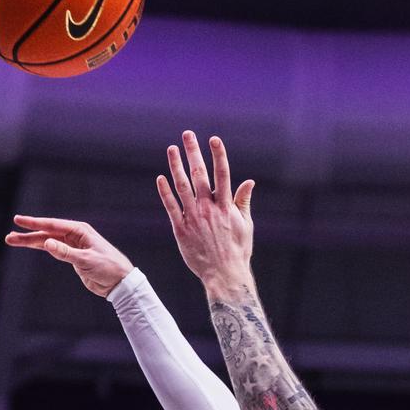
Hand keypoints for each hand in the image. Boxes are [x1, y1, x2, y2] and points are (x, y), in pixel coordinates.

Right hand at [4, 215, 132, 295]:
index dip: (34, 223)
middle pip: (46, 233)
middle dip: (28, 235)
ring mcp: (72, 245)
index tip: (18, 221)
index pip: (52, 225)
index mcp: (79, 230)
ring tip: (13, 241)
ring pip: (47, 241)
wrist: (120, 282)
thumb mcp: (87, 260)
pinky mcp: (72, 256)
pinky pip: (53, 250)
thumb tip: (46, 243)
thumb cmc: (109, 267)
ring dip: (31, 242)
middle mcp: (74, 235)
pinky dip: (41, 248)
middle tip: (9, 236)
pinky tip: (31, 246)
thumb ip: (66, 252)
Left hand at [155, 130, 254, 287]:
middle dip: (194, 152)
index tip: (214, 139)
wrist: (224, 275)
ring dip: (176, 166)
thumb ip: (242, 201)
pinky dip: (165, 192)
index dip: (218, 155)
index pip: (222, 174)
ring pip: (183, 187)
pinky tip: (161, 178)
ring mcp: (194, 218)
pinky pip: (171, 207)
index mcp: (226, 206)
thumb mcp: (245, 224)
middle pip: (200, 175)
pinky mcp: (181, 230)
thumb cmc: (237, 250)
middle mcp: (209, 209)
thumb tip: (248, 181)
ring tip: (172, 149)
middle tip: (187, 134)